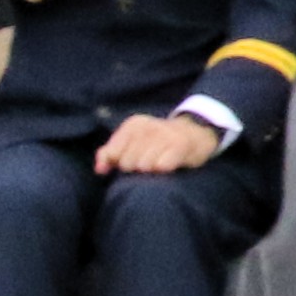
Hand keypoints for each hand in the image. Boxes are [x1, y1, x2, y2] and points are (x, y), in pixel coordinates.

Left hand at [93, 113, 225, 177]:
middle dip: (136, 168)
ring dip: (151, 171)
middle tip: (148, 162)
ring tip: (158, 163)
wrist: (196, 133)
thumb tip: (100, 170)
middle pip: (127, 163)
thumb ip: (109, 154)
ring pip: (144, 167)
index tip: (131, 160)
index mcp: (134, 124)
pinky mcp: (181, 146)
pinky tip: (169, 166)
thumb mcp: (131, 142)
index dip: (119, 162)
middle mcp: (148, 127)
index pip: (113, 154)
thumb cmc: (157, 141)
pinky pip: (162, 167)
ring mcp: (165, 135)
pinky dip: (163, 170)